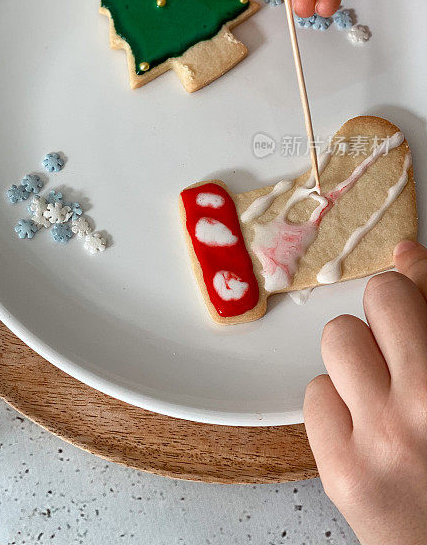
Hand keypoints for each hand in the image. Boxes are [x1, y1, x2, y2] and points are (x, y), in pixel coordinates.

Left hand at [304, 240, 426, 544]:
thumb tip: (406, 256)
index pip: (422, 292)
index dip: (417, 276)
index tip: (410, 269)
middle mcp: (426, 405)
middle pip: (382, 299)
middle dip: (388, 314)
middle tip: (400, 347)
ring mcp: (382, 441)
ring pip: (339, 340)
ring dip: (356, 358)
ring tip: (381, 394)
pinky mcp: (342, 473)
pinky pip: (314, 396)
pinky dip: (334, 404)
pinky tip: (361, 429)